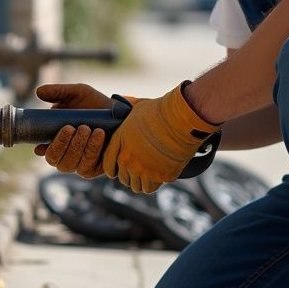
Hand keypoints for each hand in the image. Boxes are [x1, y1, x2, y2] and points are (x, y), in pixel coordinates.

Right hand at [34, 82, 117, 178]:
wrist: (119, 113)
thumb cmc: (95, 104)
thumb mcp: (77, 93)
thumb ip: (58, 92)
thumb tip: (38, 92)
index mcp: (56, 140)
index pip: (44, 151)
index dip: (43, 148)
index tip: (48, 138)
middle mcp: (65, 155)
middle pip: (55, 160)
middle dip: (61, 144)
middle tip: (72, 127)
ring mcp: (79, 164)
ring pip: (70, 164)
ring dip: (77, 146)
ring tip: (87, 128)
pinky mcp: (93, 169)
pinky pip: (87, 166)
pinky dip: (92, 149)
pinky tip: (98, 134)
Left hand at [103, 83, 220, 192]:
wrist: (181, 119)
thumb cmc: (160, 110)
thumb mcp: (137, 106)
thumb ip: (126, 108)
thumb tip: (121, 99)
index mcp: (120, 143)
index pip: (108, 165)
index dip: (112, 168)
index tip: (118, 168)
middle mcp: (128, 160)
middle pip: (123, 178)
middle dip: (129, 174)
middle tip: (137, 168)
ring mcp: (144, 170)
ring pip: (137, 186)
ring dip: (140, 181)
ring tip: (148, 173)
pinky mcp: (161, 177)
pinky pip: (152, 188)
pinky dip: (154, 183)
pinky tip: (158, 175)